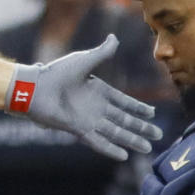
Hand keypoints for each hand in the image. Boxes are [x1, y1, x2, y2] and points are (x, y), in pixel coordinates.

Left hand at [4, 36, 161, 160]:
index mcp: (99, 91)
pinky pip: (98, 141)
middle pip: (124, 120)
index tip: (152, 113)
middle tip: (158, 135)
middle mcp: (96, 107)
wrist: (36, 88)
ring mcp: (89, 120)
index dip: (138, 108)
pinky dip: (110, 148)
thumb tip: (114, 38)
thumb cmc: (57, 73)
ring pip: (116, 132)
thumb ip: (102, 52)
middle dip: (141, 128)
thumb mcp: (85, 61)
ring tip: (147, 148)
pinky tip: (124, 156)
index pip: (124, 102)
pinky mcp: (79, 129)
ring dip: (132, 140)